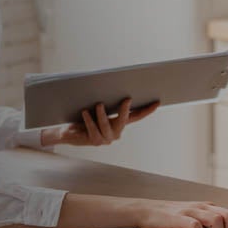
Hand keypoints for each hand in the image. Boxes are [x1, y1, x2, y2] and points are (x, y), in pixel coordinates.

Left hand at [42, 99, 158, 146]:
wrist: (70, 133)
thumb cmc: (84, 117)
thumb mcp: (97, 108)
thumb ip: (106, 102)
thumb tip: (111, 86)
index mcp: (119, 124)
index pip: (136, 116)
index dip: (147, 110)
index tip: (157, 102)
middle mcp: (116, 132)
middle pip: (124, 120)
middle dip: (125, 110)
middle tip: (127, 99)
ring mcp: (106, 138)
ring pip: (106, 125)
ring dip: (102, 114)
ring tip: (98, 104)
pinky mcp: (95, 141)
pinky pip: (93, 129)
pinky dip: (89, 120)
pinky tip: (85, 112)